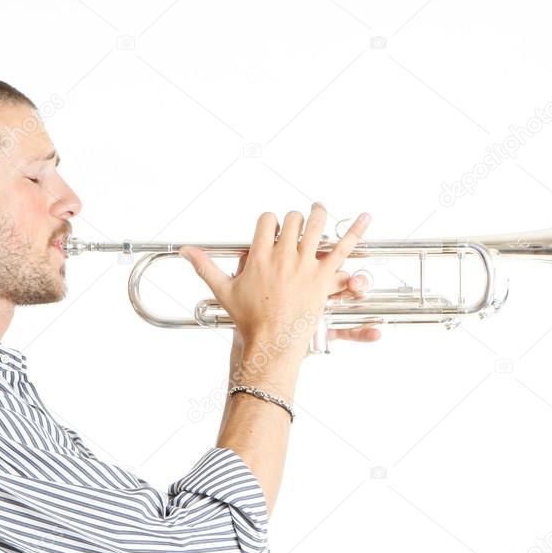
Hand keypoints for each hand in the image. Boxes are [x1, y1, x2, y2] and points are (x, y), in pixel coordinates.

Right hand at [179, 203, 371, 357]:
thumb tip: (185, 251)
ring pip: (316, 225)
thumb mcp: (223, 290)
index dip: (272, 222)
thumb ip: (205, 266)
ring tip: (319, 210)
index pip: (268, 221)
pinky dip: (355, 231)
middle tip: (297, 224)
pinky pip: (343, 248)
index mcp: (260, 255)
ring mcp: (305, 264)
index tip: (274, 228)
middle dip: (294, 220)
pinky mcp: (323, 276)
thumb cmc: (248, 320)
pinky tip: (366, 217)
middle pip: (292, 220)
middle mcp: (283, 255)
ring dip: (318, 214)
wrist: (270, 342)